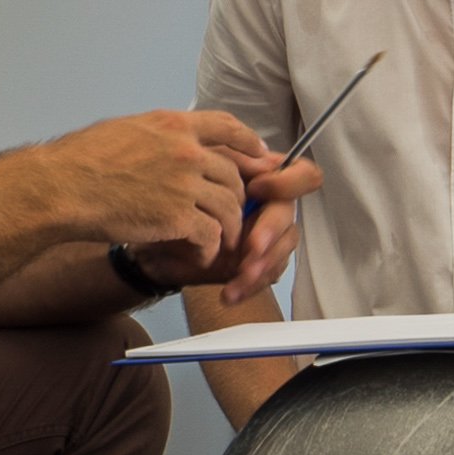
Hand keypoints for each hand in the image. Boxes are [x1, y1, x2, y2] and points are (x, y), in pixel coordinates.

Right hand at [31, 109, 264, 266]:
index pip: (226, 125)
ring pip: (229, 206)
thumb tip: (167, 139)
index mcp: (172, 125)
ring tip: (222, 240)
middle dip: (239, 195)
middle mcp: (185, 151)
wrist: (59, 188)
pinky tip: (203, 254)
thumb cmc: (78, 162)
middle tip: (237, 212)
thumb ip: (155, 135)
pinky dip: (211, 248)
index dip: (248, 141)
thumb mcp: (124, 130)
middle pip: (233, 173)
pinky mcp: (178, 217)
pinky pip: (212, 234)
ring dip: (230, 226)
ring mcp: (184, 184)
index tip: (259, 154)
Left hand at [132, 144, 316, 303]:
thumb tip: (262, 163)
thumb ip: (230, 163)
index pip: (301, 174)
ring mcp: (267, 237)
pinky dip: (248, 286)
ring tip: (241, 273)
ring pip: (283, 249)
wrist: (152, 246)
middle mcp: (269, 206)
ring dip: (261, 264)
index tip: (257, 189)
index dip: (288, 182)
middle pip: (289, 215)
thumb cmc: (173, 204)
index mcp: (263, 178)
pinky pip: (267, 276)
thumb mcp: (197, 172)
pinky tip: (231, 291)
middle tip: (252, 245)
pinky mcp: (259, 264)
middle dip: (270, 232)